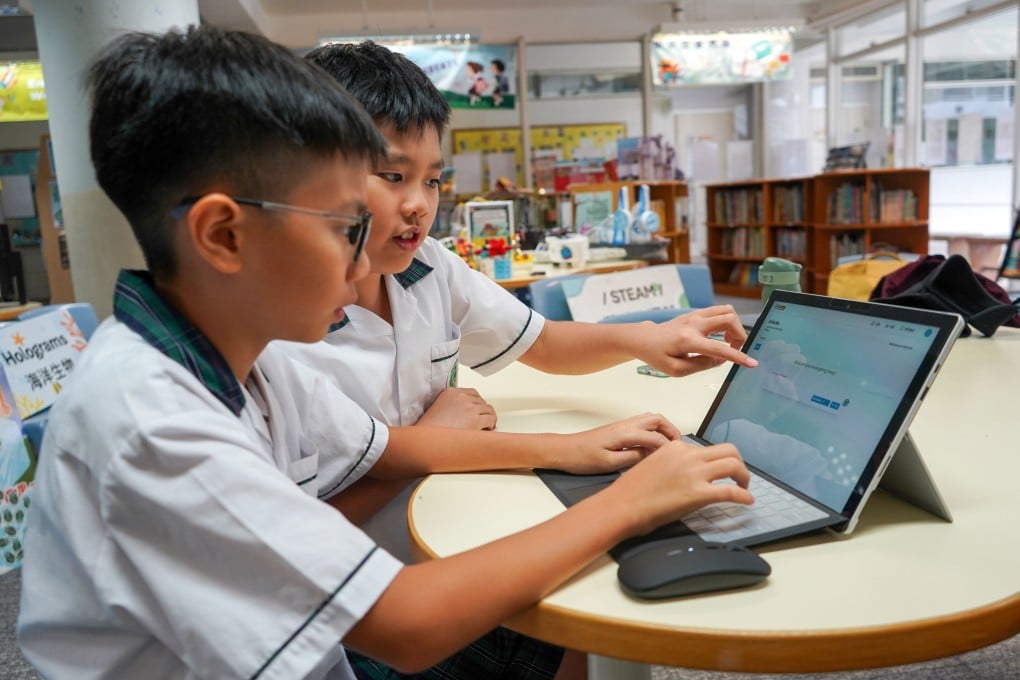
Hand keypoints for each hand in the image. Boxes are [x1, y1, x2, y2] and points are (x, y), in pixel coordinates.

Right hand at [417, 387, 496, 430]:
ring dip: (489, 417)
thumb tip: (463, 415)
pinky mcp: (474, 420)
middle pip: (481, 401)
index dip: (477, 402)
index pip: (472, 393)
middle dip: (483, 411)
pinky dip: (491, 425)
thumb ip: (451, 406)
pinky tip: (487, 430)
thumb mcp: (437, 409)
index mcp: (450, 392)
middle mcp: (461, 397)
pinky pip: (490, 419)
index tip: (478, 409)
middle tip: (484, 419)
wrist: (426, 439)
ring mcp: (469, 408)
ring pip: (488, 409)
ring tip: (488, 425)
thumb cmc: (429, 429)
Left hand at [554, 412, 680, 473]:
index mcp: (625, 433)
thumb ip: (633, 458)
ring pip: (649, 420)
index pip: (656, 436)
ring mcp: (621, 425)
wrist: (564, 450)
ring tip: (668, 447)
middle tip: (678, 447)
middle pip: (657, 419)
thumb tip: (652, 455)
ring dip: (663, 429)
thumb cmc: (582, 458)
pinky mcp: (618, 429)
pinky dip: (653, 432)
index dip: (669, 447)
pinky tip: (652, 447)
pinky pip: (642, 425)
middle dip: (671, 430)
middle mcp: (625, 425)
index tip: (678, 457)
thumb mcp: (610, 464)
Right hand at [608, 439, 752, 534]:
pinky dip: (743, 495)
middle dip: (738, 462)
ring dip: (744, 476)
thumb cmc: (632, 490)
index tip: (718, 470)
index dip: (715, 461)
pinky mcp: (699, 493)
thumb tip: (687, 472)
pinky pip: (731, 492)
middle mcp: (688, 455)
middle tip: (738, 475)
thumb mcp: (653, 464)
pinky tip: (748, 501)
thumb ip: (673, 463)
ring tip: (743, 486)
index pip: (706, 449)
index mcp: (676, 447)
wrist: (622, 505)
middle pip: (728, 450)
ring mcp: (694, 473)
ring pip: (733, 464)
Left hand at [636, 305, 756, 376]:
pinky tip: (719, 335)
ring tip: (728, 340)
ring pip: (726, 311)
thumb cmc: (657, 356)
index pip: (719, 348)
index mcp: (688, 340)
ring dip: (734, 326)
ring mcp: (695, 315)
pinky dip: (727, 321)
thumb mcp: (676, 370)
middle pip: (729, 319)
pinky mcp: (696, 313)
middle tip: (735, 348)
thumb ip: (700, 365)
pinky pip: (719, 311)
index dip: (738, 356)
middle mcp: (694, 324)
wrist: (644, 338)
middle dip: (740, 335)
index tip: (752, 363)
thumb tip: (720, 359)